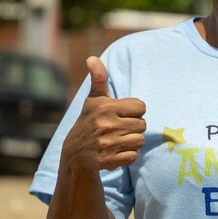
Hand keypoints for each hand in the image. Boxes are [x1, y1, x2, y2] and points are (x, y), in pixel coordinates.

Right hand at [61, 56, 145, 170]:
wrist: (74, 153)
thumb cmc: (89, 121)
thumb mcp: (94, 99)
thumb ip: (98, 78)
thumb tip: (91, 58)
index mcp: (106, 107)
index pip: (141, 107)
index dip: (134, 111)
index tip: (122, 114)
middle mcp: (106, 124)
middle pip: (142, 125)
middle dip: (134, 127)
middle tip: (119, 129)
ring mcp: (106, 143)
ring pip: (139, 141)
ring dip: (132, 142)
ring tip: (118, 140)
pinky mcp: (107, 160)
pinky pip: (133, 156)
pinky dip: (128, 155)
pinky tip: (116, 152)